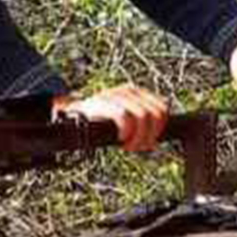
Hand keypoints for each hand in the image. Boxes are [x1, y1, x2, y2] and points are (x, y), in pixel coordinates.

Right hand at [52, 83, 170, 151]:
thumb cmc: (102, 124)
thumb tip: (157, 138)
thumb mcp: (127, 119)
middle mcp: (129, 90)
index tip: (148, 141)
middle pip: (155, 114)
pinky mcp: (104, 102)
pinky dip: (126, 132)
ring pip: (143, 117)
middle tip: (136, 146)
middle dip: (149, 136)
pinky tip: (120, 138)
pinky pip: (125, 117)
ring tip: (128, 145)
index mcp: (138, 92)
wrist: (74, 119)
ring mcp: (116, 94)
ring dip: (138, 137)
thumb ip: (143, 122)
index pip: (162, 108)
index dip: (159, 129)